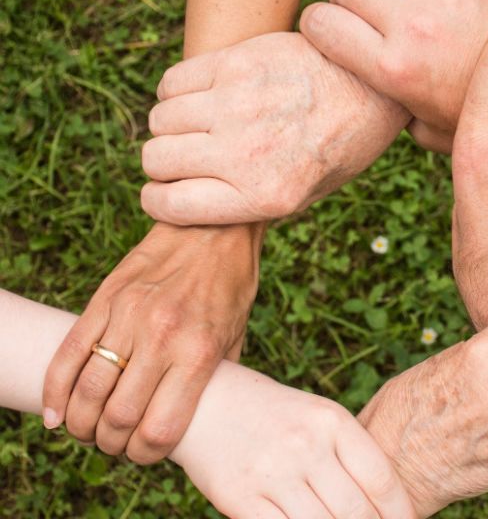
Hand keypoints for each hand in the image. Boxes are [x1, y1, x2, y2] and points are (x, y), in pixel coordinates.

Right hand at [42, 222, 261, 463]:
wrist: (213, 229)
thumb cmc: (230, 287)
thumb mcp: (236, 337)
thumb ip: (214, 380)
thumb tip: (193, 418)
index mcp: (198, 353)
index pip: (160, 429)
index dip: (146, 454)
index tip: (144, 453)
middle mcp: (161, 337)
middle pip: (118, 417)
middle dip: (111, 443)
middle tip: (114, 444)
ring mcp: (129, 316)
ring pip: (88, 390)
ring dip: (81, 423)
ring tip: (88, 429)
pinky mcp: (105, 299)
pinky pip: (68, 353)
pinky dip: (55, 390)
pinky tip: (56, 412)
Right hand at [140, 32, 409, 224]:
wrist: (372, 88)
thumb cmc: (339, 147)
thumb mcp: (305, 196)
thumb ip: (248, 204)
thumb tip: (191, 204)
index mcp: (265, 196)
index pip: (171, 205)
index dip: (158, 201)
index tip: (163, 193)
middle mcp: (246, 153)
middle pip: (157, 160)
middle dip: (163, 164)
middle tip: (185, 158)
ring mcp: (238, 105)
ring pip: (160, 120)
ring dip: (171, 127)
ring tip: (198, 126)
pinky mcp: (236, 63)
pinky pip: (172, 82)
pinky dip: (176, 93)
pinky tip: (202, 98)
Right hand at [172, 361, 416, 518]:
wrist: (205, 402)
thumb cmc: (273, 414)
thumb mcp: (316, 416)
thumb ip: (348, 452)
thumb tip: (385, 503)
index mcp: (331, 420)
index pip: (380, 477)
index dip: (400, 511)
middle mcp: (305, 444)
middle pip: (356, 510)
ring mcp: (272, 472)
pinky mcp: (240, 497)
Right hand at [300, 0, 487, 151]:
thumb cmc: (484, 113)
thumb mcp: (429, 129)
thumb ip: (394, 113)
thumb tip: (373, 106)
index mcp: (394, 69)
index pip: (320, 23)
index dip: (322, 26)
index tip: (336, 32)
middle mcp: (414, 27)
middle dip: (353, 0)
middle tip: (374, 17)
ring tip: (411, 9)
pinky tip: (445, 4)